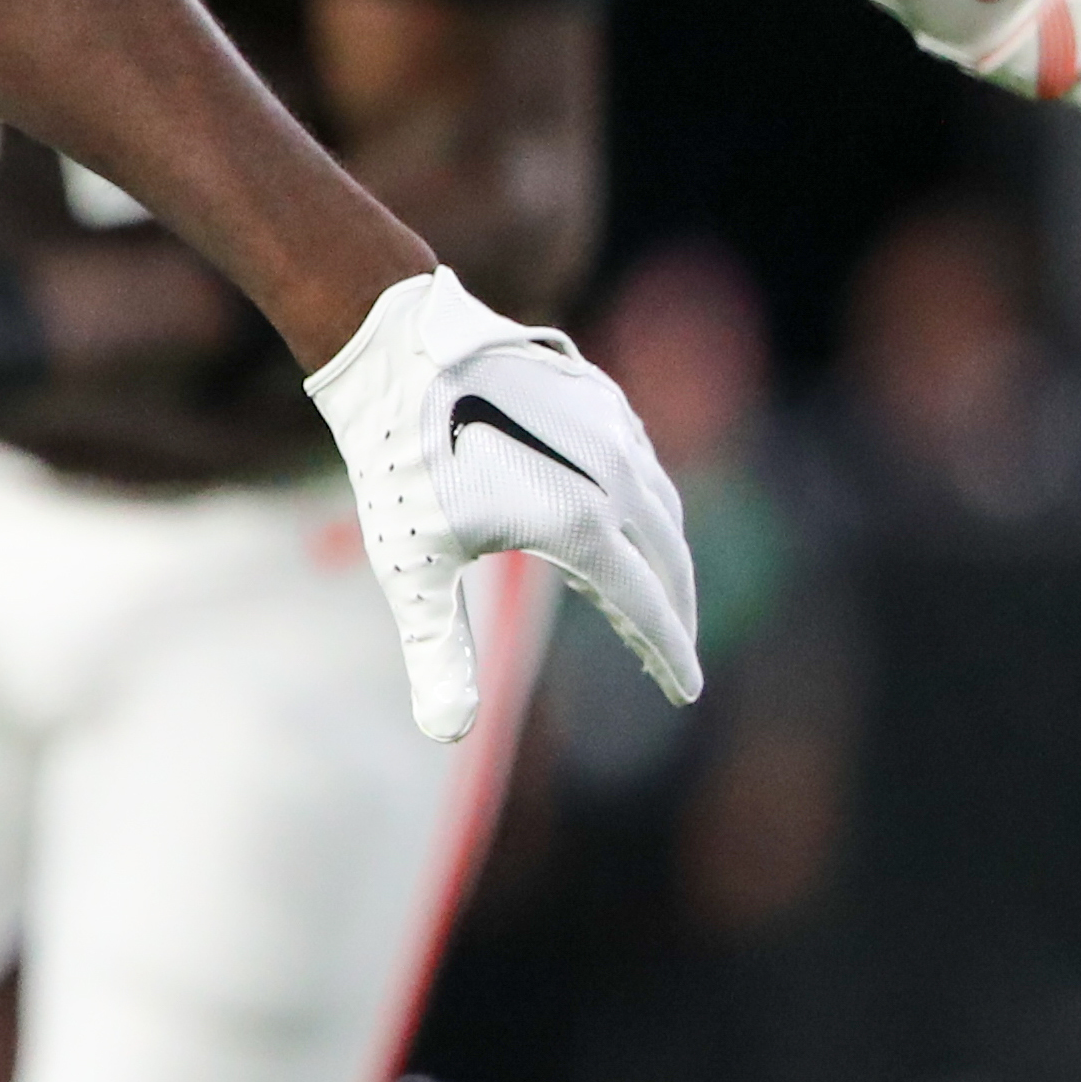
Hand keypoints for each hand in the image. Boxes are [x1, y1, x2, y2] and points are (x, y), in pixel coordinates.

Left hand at [307, 267, 701, 741]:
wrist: (394, 345)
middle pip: (670, 560)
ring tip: (655, 602)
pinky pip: (643, 466)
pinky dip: (647, 509)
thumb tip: (446, 736)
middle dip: (676, 615)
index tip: (686, 692)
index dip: (668, 654)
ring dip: (665, 560)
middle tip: (671, 659)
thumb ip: (439, 652)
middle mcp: (615, 476)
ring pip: (662, 509)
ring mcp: (615, 430)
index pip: (646, 606)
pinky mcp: (602, 398)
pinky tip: (627, 526)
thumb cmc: (397, 460)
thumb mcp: (413, 567)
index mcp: (579, 523)